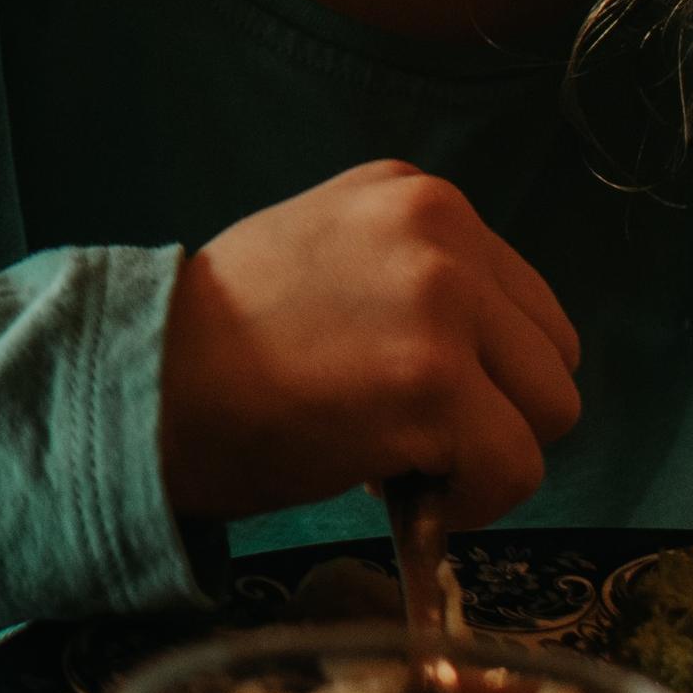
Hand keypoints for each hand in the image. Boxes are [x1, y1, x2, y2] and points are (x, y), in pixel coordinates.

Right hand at [155, 159, 583, 528]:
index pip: (517, 295)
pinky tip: (400, 491)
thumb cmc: (216, 340)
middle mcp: (440, 228)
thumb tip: (482, 355)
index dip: (476, 364)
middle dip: (494, 407)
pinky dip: (472, 501)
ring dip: (486, 452)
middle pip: (551, 351)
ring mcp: (443, 304)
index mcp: (413, 192)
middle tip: (404, 431)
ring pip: (550, 411)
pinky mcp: (435, 385)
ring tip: (398, 457)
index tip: (403, 391)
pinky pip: (514, 469)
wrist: (142, 386)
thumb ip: (410, 276)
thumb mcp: (324, 252)